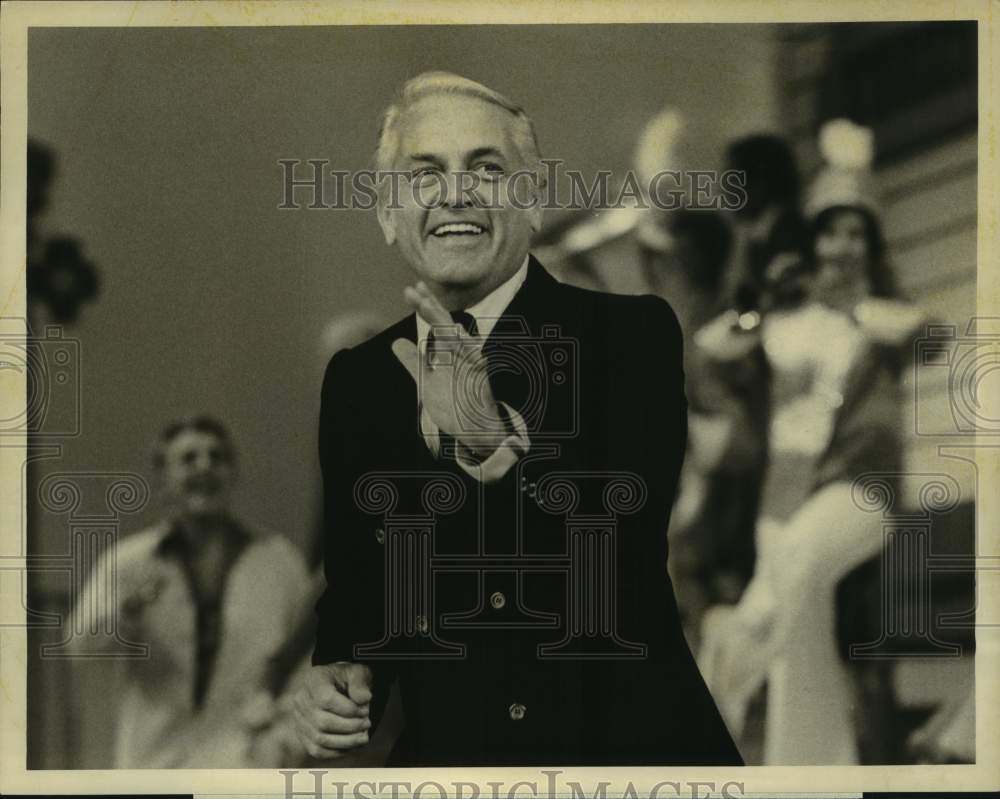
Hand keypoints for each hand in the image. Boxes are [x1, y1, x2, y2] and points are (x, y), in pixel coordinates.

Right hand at [292, 662, 371, 759]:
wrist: (333, 687)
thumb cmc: (346, 679)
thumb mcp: (356, 672)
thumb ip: (360, 682)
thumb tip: (364, 699)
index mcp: (314, 681)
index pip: (326, 700)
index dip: (349, 709)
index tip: (366, 709)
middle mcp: (301, 702)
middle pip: (324, 722)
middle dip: (351, 726)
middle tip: (367, 723)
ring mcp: (300, 722)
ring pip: (321, 740)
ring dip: (347, 741)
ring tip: (363, 735)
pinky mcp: (304, 738)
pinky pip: (319, 751)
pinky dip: (339, 751)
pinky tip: (353, 744)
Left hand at [391, 282, 506, 456]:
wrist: (477, 430)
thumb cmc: (455, 403)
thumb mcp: (427, 380)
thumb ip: (414, 361)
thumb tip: (396, 342)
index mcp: (451, 351)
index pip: (437, 323)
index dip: (425, 305)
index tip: (411, 288)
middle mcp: (463, 354)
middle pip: (446, 325)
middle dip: (430, 307)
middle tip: (414, 290)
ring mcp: (473, 366)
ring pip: (458, 339)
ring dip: (443, 321)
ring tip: (428, 304)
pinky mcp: (481, 380)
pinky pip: (474, 360)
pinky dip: (466, 347)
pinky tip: (457, 331)